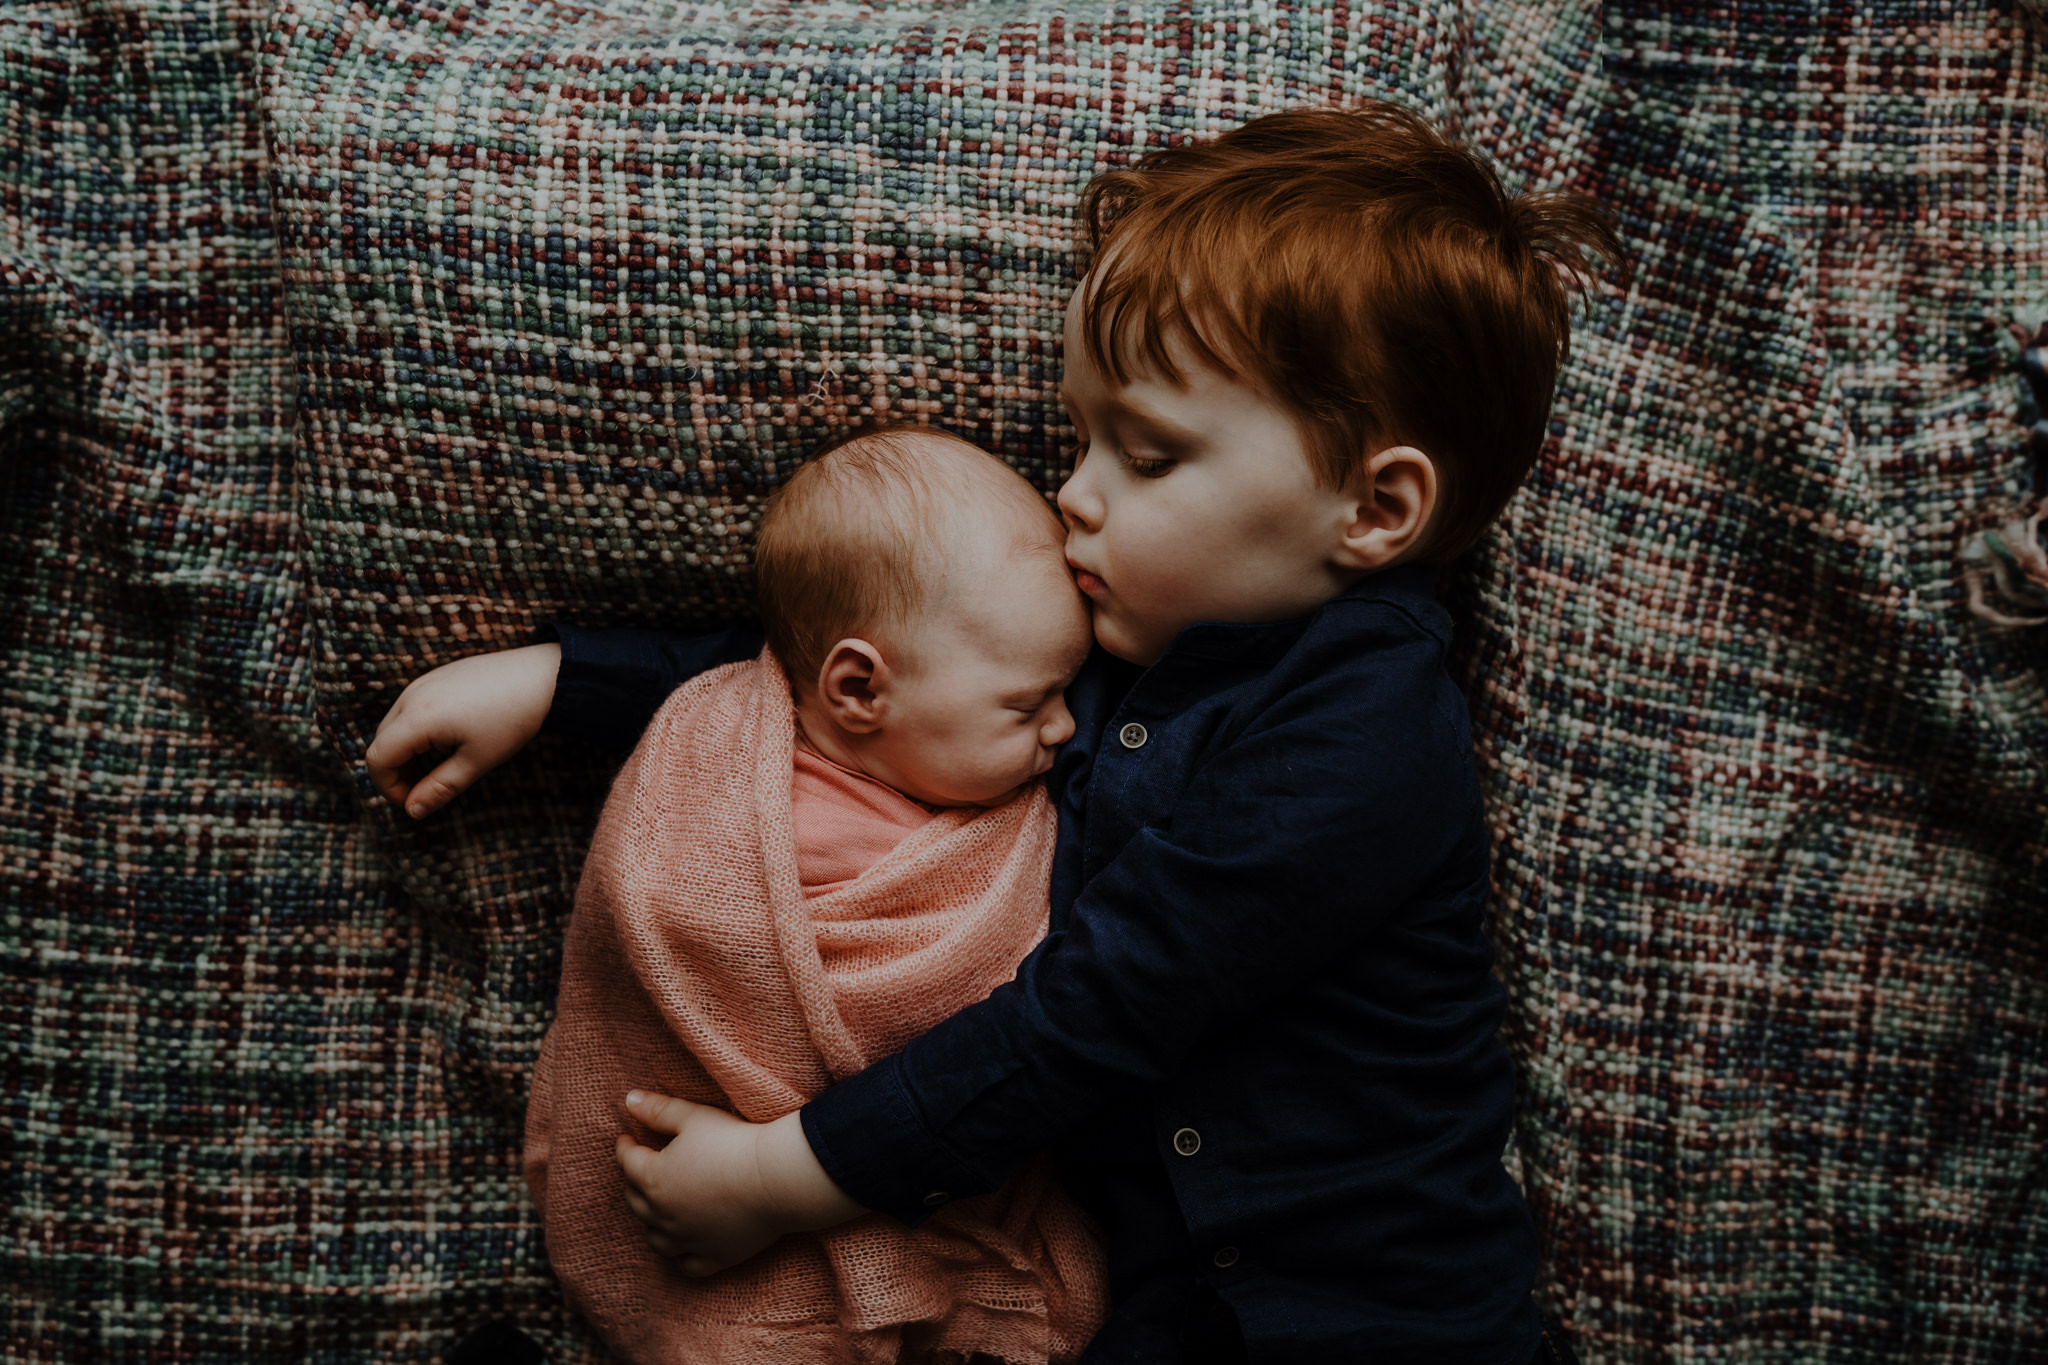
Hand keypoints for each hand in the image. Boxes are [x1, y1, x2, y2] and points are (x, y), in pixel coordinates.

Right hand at [365, 642, 560, 817]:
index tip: (414, 802)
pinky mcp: (436, 677)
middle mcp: (412, 694)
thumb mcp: (476, 761)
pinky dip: (417, 732)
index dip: (389, 788)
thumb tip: (413, 811)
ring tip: (440, 767)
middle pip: (381, 742)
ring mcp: (423, 682)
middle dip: (396, 772)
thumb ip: (439, 788)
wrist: (543, 676)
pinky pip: (411, 708)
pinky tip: (449, 741)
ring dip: (406, 752)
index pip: (377, 759)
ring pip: (394, 725)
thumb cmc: (512, 719)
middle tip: (426, 789)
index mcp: (417, 717)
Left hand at [616, 1090, 864, 1276]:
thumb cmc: (734, 1142)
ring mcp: (687, 1240)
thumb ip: (657, 1110)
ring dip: (650, 1222)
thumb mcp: (693, 1117)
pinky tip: (683, 1244)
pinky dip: (679, 1255)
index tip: (627, 1139)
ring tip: (657, 1208)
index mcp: (653, 1179)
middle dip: (633, 1182)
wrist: (776, 1179)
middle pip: (635, 1201)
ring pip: (655, 1238)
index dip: (625, 1147)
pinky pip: (686, 1264)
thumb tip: (629, 1099)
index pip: (627, 1162)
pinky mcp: (714, 1256)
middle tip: (639, 1169)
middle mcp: (663, 1215)